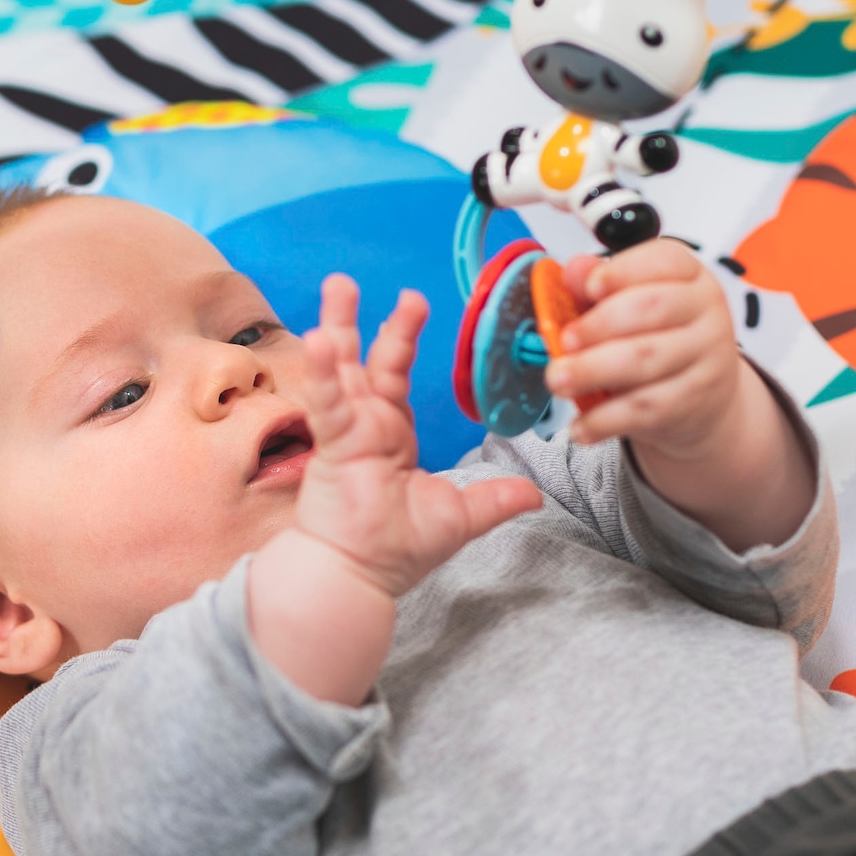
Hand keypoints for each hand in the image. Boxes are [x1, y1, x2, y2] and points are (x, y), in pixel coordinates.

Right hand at [293, 276, 542, 596]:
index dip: (402, 337)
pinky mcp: (334, 446)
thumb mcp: (459, 516)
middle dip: (369, 319)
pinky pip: (329, 404)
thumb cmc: (396, 549)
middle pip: (368, 358)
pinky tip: (319, 342)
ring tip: (338, 286)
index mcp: (391, 432)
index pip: (396, 373)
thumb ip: (494, 500)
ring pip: (342, 369)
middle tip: (359, 280)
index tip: (408, 302)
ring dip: (338, 327)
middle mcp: (366, 423)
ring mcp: (348, 431)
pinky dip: (325, 374)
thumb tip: (535, 496)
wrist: (360, 575)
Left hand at [543, 240, 741, 456]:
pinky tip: (580, 425)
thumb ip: (600, 283)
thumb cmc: (658, 336)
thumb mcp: (631, 300)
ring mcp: (705, 357)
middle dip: (599, 325)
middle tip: (564, 341)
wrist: (703, 395)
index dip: (623, 271)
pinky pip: (645, 409)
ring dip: (593, 371)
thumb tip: (574, 270)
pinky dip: (605, 419)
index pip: (664, 261)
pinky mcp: (694, 400)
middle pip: (651, 308)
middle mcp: (704, 311)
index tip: (589, 287)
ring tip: (559, 379)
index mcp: (689, 275)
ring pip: (646, 361)